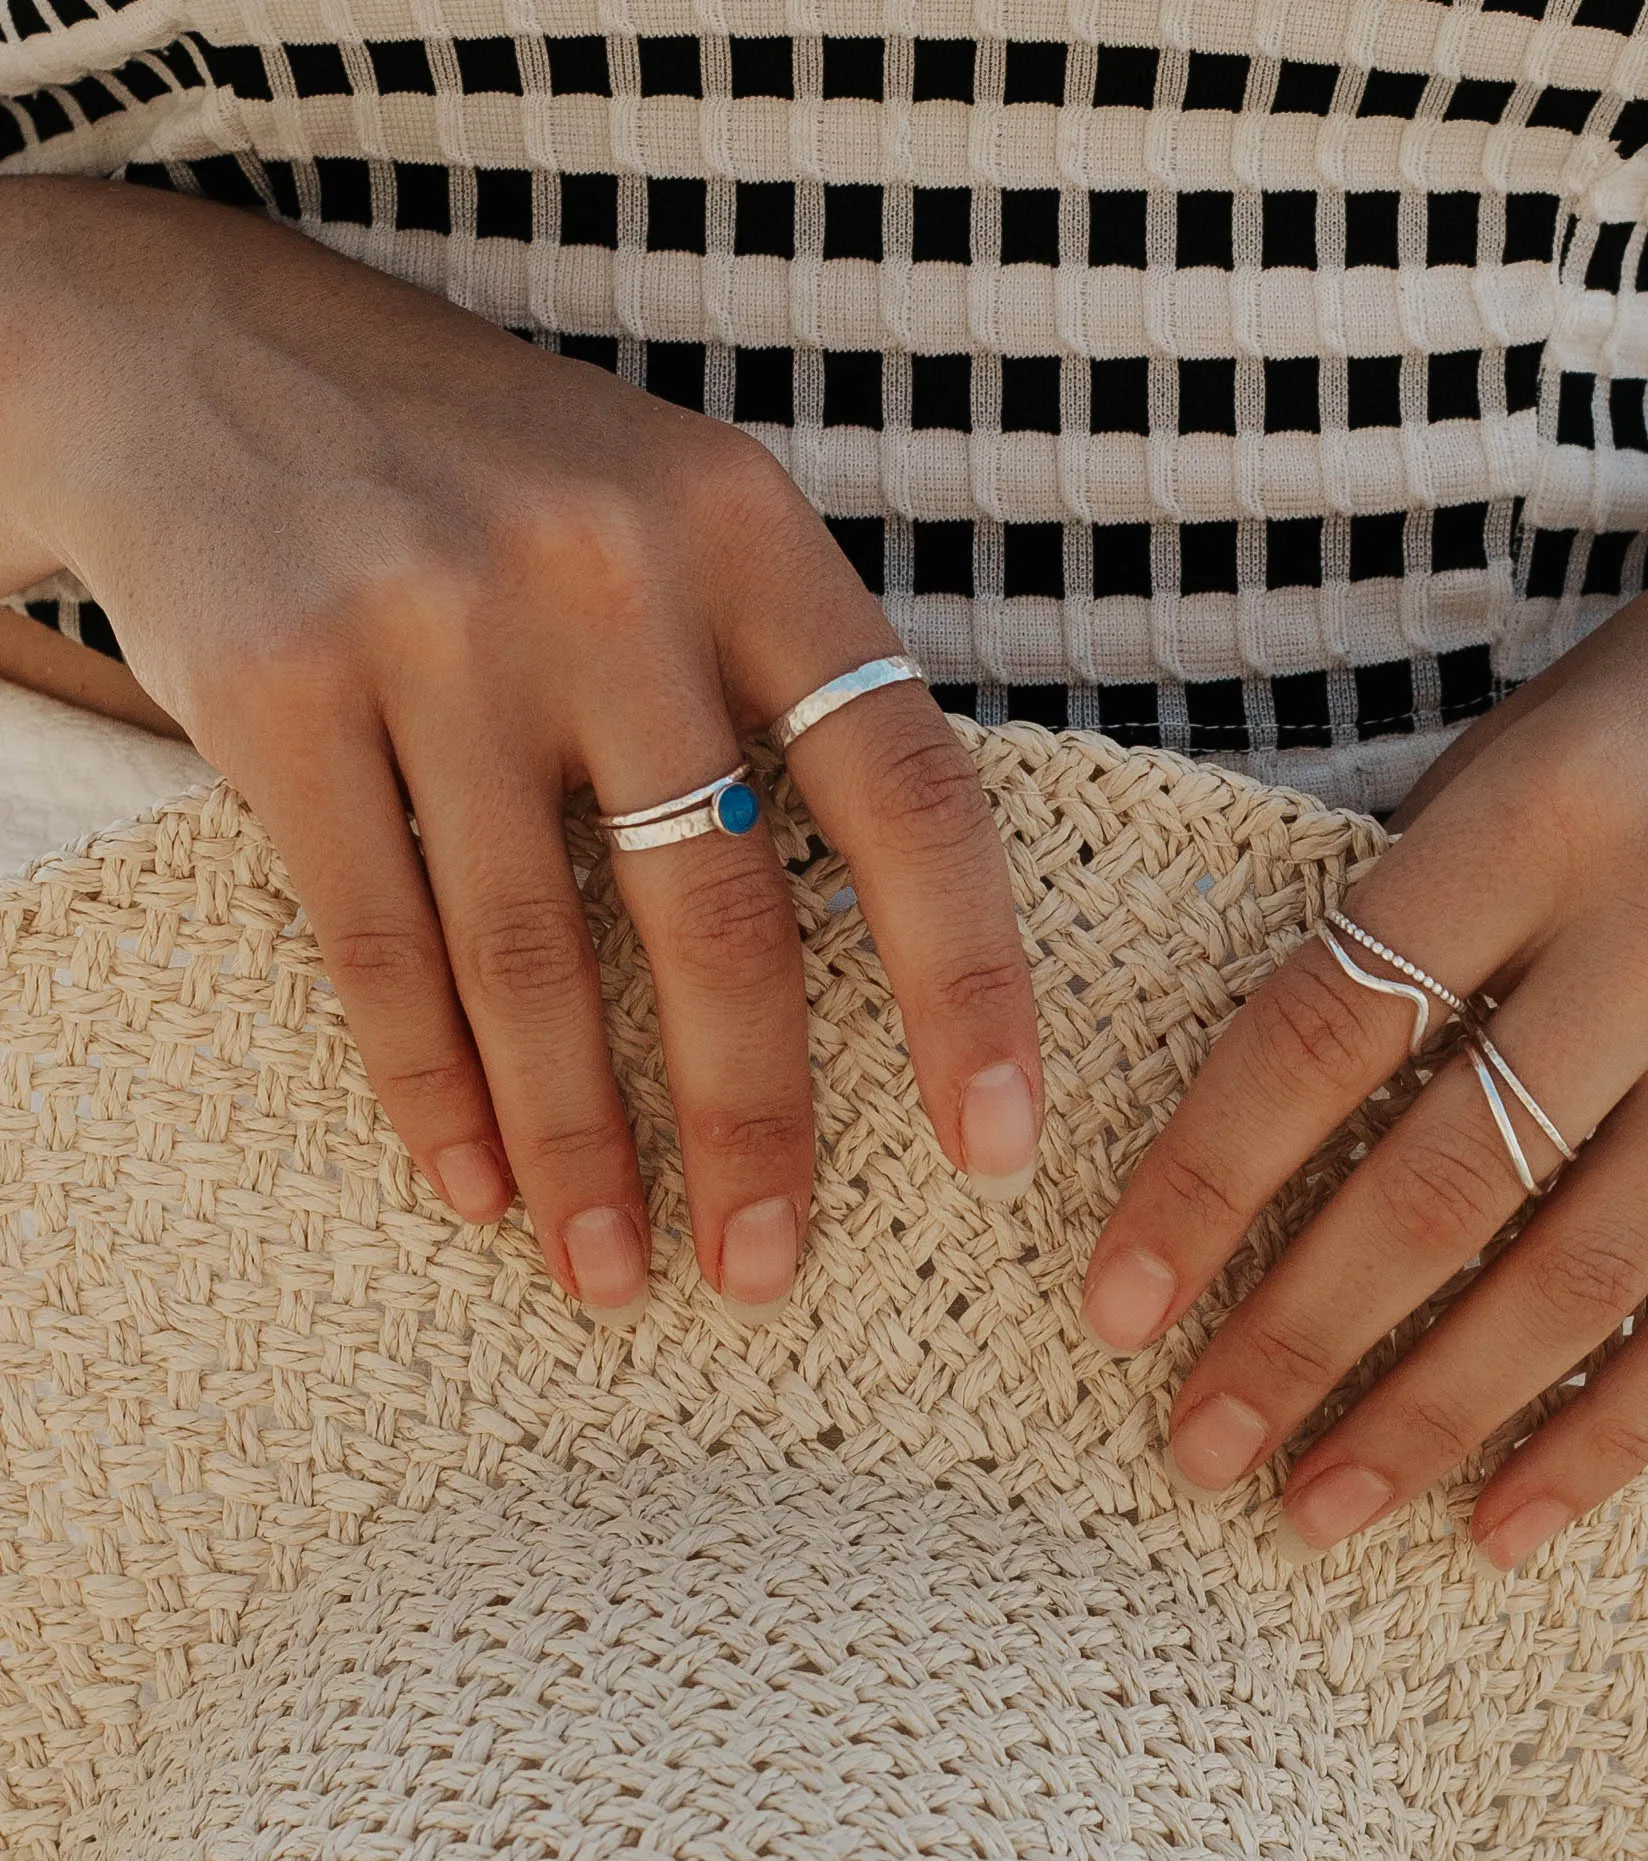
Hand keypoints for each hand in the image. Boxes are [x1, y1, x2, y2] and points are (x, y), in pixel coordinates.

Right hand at [0, 179, 1040, 1323]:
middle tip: (764, 1272)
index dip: (968, 986)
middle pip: (721, 912)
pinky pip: (381, 940)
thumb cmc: (499, 484)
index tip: (993, 1146)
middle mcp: (610, 571)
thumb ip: (781, 685)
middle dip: (752, 1124)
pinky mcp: (281, 686)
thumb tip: (896, 944)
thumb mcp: (676, 522)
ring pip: (536, 955)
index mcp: (750, 533)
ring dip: (581, 1143)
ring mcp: (436, 623)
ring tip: (609, 1272)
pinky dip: (433, 1086)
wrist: (204, 352)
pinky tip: (476, 1182)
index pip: (910, 792)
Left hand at [1081, 486, 1647, 1562]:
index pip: (1324, 1033)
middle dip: (1300, 1338)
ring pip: (1584, 1275)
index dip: (1202, 1183)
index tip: (1115, 1304)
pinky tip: (1513, 1522)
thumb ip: (1416, 903)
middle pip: (1443, 1184)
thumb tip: (1260, 1118)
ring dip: (1434, 1415)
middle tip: (1197, 1444)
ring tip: (1319, 1507)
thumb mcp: (1529, 736)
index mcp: (1541, 806)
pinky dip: (1618, 1432)